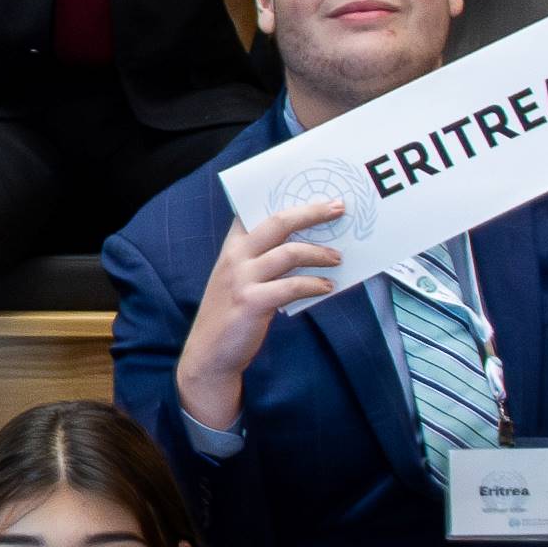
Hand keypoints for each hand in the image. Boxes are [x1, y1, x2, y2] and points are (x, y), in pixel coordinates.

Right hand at [167, 192, 346, 432]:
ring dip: (319, 253)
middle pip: (279, 222)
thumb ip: (262, 258)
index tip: (315, 192)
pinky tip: (327, 287)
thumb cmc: (231, 314)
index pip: (258, 209)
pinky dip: (314, 284)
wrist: (209, 354)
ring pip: (289, 252)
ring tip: (337, 258)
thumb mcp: (239, 278)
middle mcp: (235, 256)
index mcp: (233, 246)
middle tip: (339, 208)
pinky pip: (292, 286)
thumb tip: (308, 244)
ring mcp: (242, 278)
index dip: (288, 198)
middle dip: (312, 212)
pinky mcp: (251, 302)